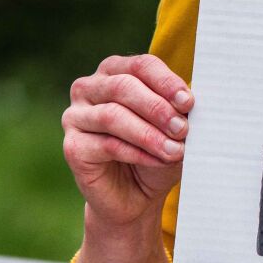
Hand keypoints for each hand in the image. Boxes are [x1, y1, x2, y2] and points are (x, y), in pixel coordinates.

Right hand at [62, 54, 194, 228]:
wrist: (136, 196)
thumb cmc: (156, 151)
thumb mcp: (172, 126)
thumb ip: (177, 109)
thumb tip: (189, 101)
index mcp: (115, 71)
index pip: (140, 65)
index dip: (165, 82)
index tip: (188, 102)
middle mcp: (89, 88)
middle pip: (123, 86)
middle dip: (157, 108)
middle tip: (183, 128)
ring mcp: (75, 116)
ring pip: (112, 116)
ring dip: (149, 134)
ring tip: (175, 150)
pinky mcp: (72, 147)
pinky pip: (106, 145)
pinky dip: (138, 152)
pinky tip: (158, 160)